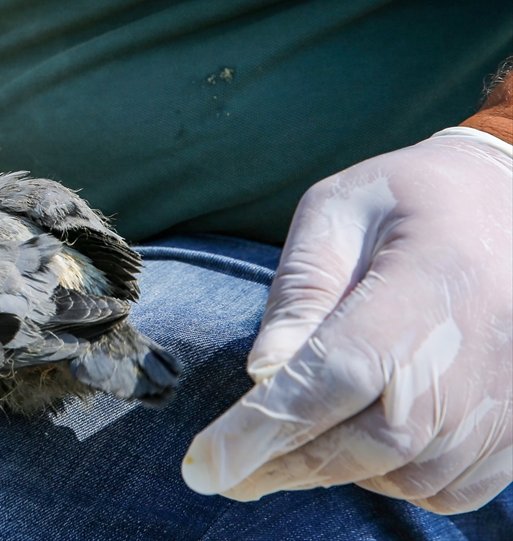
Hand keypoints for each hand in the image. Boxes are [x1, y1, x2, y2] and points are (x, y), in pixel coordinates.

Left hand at [182, 132, 511, 513]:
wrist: (506, 200)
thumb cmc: (405, 199)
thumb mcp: (337, 213)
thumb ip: (300, 291)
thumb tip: (261, 374)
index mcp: (429, 283)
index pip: (339, 375)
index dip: (270, 427)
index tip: (208, 465)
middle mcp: (483, 351)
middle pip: (373, 442)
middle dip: (288, 464)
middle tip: (228, 468)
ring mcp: (509, 398)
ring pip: (407, 477)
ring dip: (339, 472)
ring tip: (294, 440)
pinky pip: (449, 491)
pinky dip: (394, 482)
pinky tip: (359, 444)